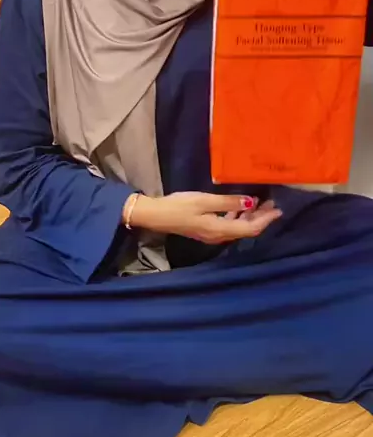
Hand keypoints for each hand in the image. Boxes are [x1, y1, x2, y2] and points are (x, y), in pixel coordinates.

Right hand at [125, 192, 281, 245]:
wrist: (157, 215)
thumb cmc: (180, 206)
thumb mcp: (205, 200)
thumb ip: (228, 202)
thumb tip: (251, 202)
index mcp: (220, 230)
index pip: (250, 228)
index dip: (266, 220)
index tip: (278, 209)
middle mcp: (220, 236)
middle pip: (247, 230)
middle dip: (261, 217)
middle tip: (273, 203)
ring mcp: (213, 234)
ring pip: (239, 227)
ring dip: (251, 216)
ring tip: (261, 202)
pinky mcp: (207, 229)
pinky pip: (230, 225)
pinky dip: (239, 216)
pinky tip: (241, 205)